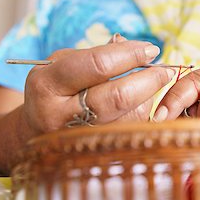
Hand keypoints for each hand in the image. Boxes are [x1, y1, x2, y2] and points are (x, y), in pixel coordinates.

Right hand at [21, 36, 174, 134]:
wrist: (34, 131)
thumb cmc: (54, 89)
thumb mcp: (64, 64)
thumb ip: (97, 54)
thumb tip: (132, 46)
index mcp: (49, 84)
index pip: (98, 65)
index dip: (130, 55)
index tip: (151, 49)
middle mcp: (60, 115)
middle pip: (118, 97)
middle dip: (149, 79)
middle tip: (165, 70)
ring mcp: (77, 139)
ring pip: (128, 118)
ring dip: (150, 98)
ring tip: (155, 84)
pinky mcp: (93, 153)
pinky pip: (129, 131)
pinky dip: (143, 114)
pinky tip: (144, 103)